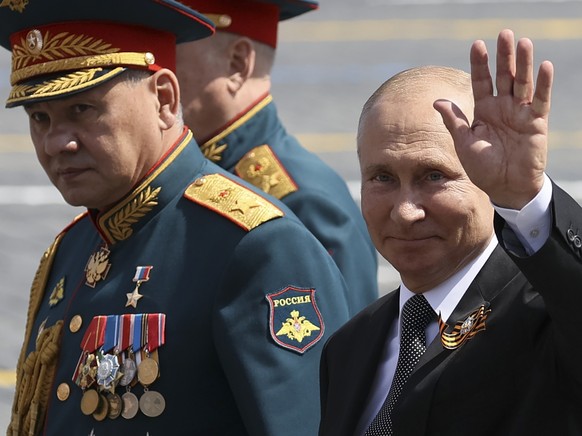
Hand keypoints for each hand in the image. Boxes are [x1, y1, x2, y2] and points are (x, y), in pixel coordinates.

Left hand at [434, 29, 552, 209]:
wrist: (505, 188)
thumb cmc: (483, 167)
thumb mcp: (464, 143)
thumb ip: (454, 121)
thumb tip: (437, 101)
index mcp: (483, 110)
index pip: (481, 82)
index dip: (480, 64)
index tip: (476, 45)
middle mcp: (503, 107)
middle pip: (503, 76)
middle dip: (503, 56)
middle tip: (504, 33)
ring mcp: (520, 113)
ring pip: (522, 83)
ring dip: (523, 63)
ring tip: (523, 42)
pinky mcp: (536, 123)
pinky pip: (541, 101)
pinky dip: (543, 84)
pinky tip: (544, 66)